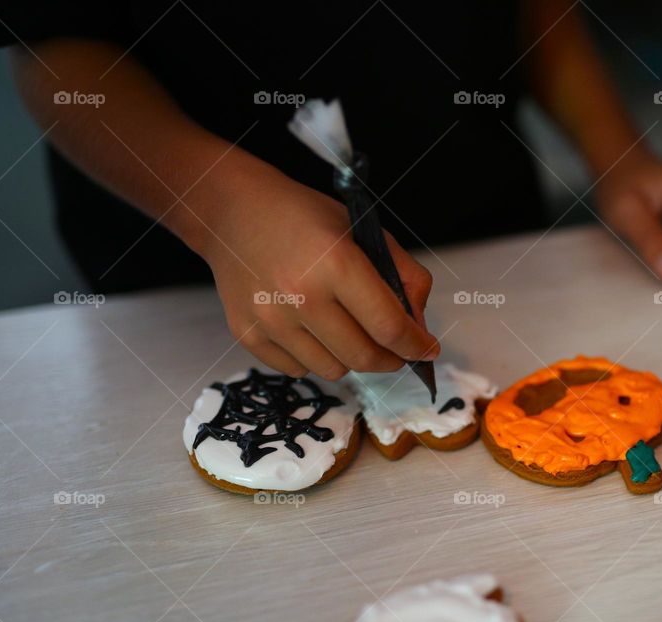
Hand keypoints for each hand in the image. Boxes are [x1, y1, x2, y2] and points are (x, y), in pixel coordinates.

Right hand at [201, 167, 437, 378]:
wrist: (234, 212)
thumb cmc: (305, 218)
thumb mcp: (364, 230)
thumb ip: (404, 275)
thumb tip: (419, 326)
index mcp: (336, 262)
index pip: (388, 326)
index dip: (416, 345)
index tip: (427, 350)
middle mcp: (299, 295)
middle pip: (363, 357)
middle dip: (390, 359)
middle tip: (396, 350)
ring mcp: (269, 319)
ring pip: (333, 370)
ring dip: (351, 358)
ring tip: (348, 330)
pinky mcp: (247, 334)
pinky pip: (298, 369)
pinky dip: (315, 357)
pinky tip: (312, 328)